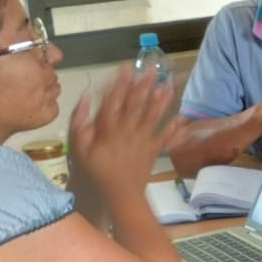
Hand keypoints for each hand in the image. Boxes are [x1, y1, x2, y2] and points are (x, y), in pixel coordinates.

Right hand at [68, 65, 175, 200]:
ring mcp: (143, 140)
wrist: (119, 194)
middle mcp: (127, 131)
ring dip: (161, 100)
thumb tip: (85, 97)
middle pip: (136, 105)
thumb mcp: (79, 148)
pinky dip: (174, 128)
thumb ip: (79, 122)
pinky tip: (182, 117)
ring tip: (168, 85)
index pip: (114, 101)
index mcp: (108, 130)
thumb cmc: (96, 170)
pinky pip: (165, 137)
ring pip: (153, 117)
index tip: (127, 67)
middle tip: (152, 69)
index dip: (120, 83)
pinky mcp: (154, 150)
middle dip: (144, 86)